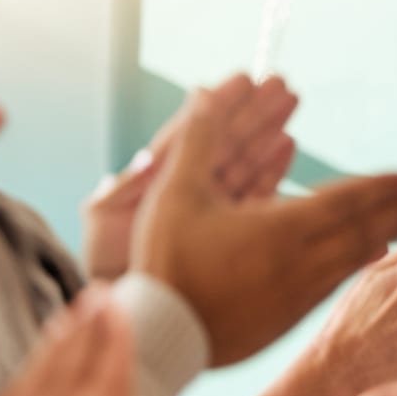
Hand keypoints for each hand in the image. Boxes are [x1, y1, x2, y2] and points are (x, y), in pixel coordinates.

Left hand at [81, 74, 297, 280]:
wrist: (130, 316)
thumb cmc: (107, 267)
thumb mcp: (104, 221)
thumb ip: (124, 185)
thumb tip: (149, 153)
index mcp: (157, 178)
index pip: (193, 132)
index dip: (217, 105)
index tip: (244, 79)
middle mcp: (187, 189)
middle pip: (226, 140)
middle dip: (254, 110)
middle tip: (281, 83)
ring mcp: (211, 210)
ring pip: (245, 161)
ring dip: (268, 130)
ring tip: (292, 102)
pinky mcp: (230, 232)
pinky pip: (257, 194)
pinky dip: (273, 168)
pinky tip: (289, 145)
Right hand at [134, 87, 396, 366]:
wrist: (162, 336)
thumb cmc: (166, 262)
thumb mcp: (175, 194)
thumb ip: (198, 141)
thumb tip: (204, 91)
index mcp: (281, 228)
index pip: (347, 201)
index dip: (383, 185)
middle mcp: (302, 261)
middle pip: (364, 229)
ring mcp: (300, 294)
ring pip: (356, 259)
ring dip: (389, 236)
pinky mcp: (291, 318)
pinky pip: (337, 283)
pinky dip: (361, 264)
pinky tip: (372, 258)